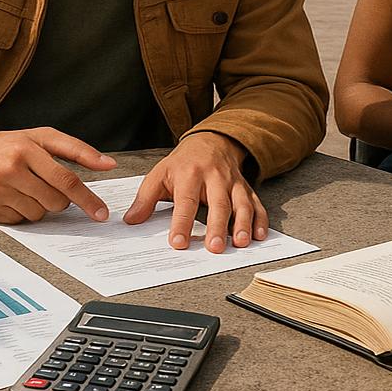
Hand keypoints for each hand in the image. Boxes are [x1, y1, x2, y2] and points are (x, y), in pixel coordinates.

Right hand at [0, 128, 116, 223]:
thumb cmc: (10, 144)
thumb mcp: (42, 137)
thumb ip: (77, 150)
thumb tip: (109, 165)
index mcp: (26, 149)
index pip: (65, 180)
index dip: (86, 198)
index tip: (101, 214)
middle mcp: (9, 169)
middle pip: (54, 202)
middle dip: (58, 199)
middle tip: (44, 184)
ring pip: (38, 214)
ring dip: (39, 205)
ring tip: (24, 187)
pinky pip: (20, 221)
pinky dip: (22, 212)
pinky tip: (11, 196)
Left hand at [123, 133, 264, 252]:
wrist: (210, 142)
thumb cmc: (182, 164)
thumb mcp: (159, 174)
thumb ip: (145, 198)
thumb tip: (131, 221)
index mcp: (189, 174)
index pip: (185, 201)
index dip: (181, 223)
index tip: (177, 243)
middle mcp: (214, 178)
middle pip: (218, 203)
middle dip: (218, 227)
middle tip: (215, 248)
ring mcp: (233, 183)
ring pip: (241, 204)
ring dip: (243, 224)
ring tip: (240, 243)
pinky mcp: (246, 188)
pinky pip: (257, 204)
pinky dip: (260, 220)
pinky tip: (259, 236)